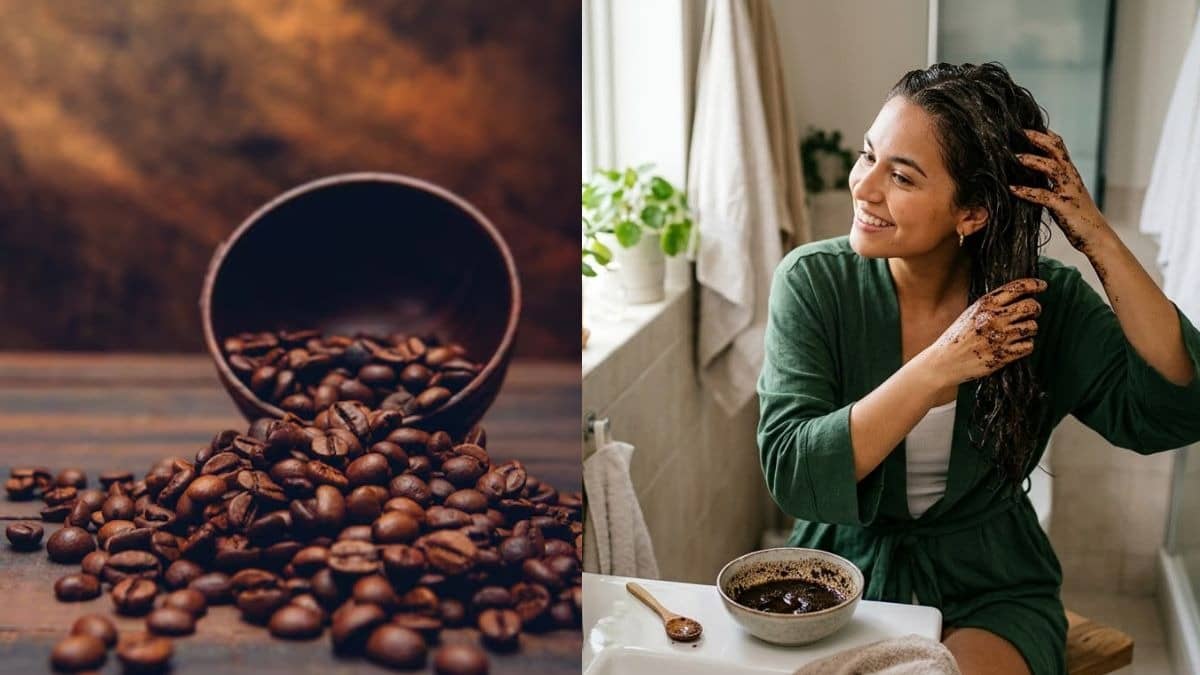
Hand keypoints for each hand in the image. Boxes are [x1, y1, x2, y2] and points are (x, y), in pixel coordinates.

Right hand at [923, 278, 1046, 386]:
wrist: (945, 361)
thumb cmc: (958, 336)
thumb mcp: (971, 313)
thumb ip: (992, 304)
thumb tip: (1019, 296)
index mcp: (985, 304)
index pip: (1017, 287)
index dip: (1034, 284)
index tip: (1043, 285)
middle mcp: (995, 318)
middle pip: (1031, 306)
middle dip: (1035, 309)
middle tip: (1032, 313)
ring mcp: (1000, 337)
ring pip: (1033, 326)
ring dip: (1030, 328)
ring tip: (1020, 332)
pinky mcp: (1004, 355)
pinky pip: (1029, 346)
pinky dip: (1026, 345)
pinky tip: (1016, 345)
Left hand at [1008, 128, 1110, 252]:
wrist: (1095, 236)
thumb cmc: (1076, 216)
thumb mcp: (1063, 194)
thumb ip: (1050, 182)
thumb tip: (1029, 174)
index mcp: (1070, 173)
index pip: (1059, 146)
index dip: (1044, 134)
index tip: (1026, 125)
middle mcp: (1071, 177)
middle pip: (1057, 150)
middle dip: (1039, 139)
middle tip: (1019, 131)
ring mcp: (1068, 191)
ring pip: (1052, 168)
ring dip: (1032, 161)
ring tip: (1014, 157)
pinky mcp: (1063, 206)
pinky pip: (1043, 196)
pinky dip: (1027, 191)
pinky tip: (1012, 189)